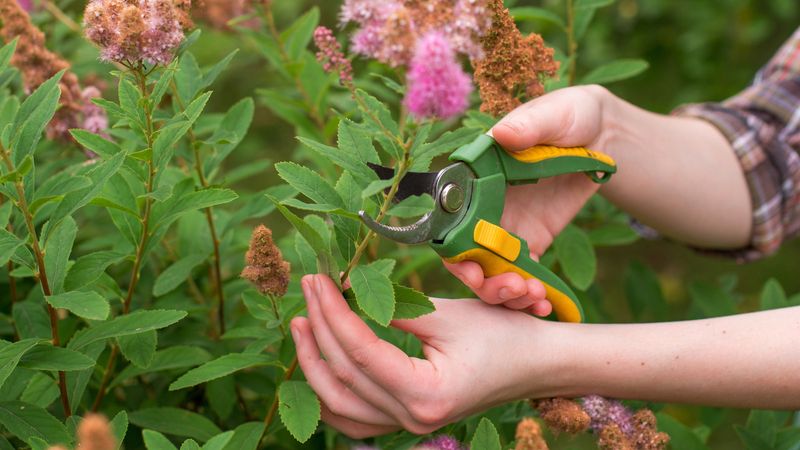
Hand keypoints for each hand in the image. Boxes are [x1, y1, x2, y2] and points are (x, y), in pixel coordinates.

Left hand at [292, 274, 561, 437]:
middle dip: (318, 328)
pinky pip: (354, 418)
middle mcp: (414, 420)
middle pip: (344, 376)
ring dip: (313, 362)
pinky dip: (330, 391)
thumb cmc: (502, 334)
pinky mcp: (407, 421)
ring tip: (300, 323)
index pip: (360, 352)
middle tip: (308, 287)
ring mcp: (408, 427)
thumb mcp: (445, 314)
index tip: (318, 279)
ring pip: (339, 406)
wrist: (537, 364)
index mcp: (427, 394)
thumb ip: (392, 310)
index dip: (332, 312)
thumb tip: (344, 292)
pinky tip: (317, 361)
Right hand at [445, 86, 611, 314]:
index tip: (470, 267)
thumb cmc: (570, 116)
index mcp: (475, 178)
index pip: (448, 218)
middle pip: (465, 256)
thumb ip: (529, 126)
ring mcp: (505, 230)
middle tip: (511, 288)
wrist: (604, 136)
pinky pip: (522, 278)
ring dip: (506, 295)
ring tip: (533, 298)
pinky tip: (546, 305)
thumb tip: (501, 134)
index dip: (453, 248)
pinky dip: (529, 297)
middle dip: (481, 281)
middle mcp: (482, 208)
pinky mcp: (531, 245)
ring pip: (490, 274)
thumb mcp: (554, 114)